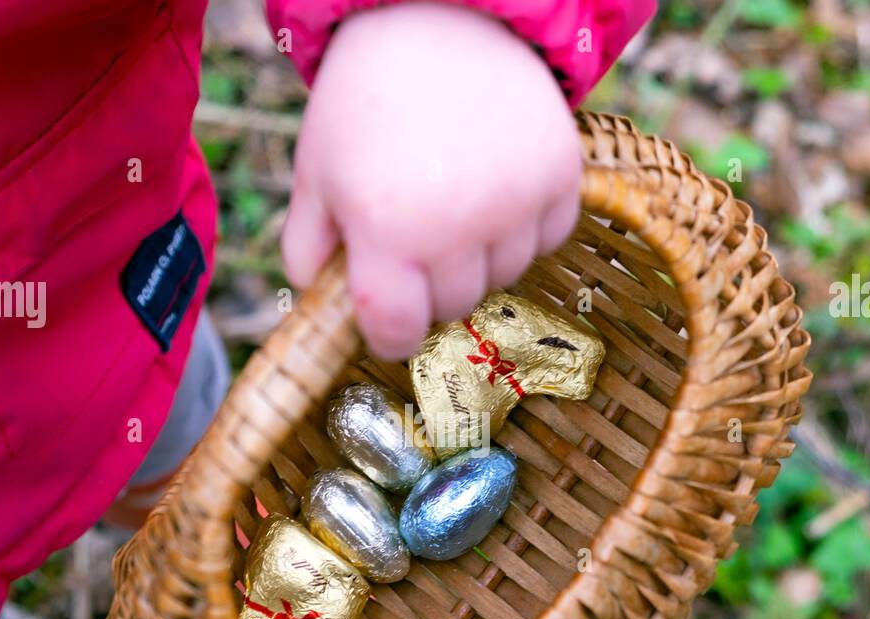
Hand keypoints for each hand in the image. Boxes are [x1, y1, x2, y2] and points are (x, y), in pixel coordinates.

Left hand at [281, 2, 580, 359]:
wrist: (436, 15)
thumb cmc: (364, 101)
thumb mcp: (315, 173)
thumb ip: (307, 249)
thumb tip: (318, 304)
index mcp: (387, 231)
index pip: (398, 332)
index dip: (390, 335)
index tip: (390, 322)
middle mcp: (458, 227)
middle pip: (453, 305)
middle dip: (430, 284)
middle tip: (417, 232)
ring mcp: (516, 204)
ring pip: (505, 276)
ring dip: (481, 255)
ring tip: (456, 197)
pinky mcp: (561, 178)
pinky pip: (548, 239)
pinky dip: (525, 226)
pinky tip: (495, 185)